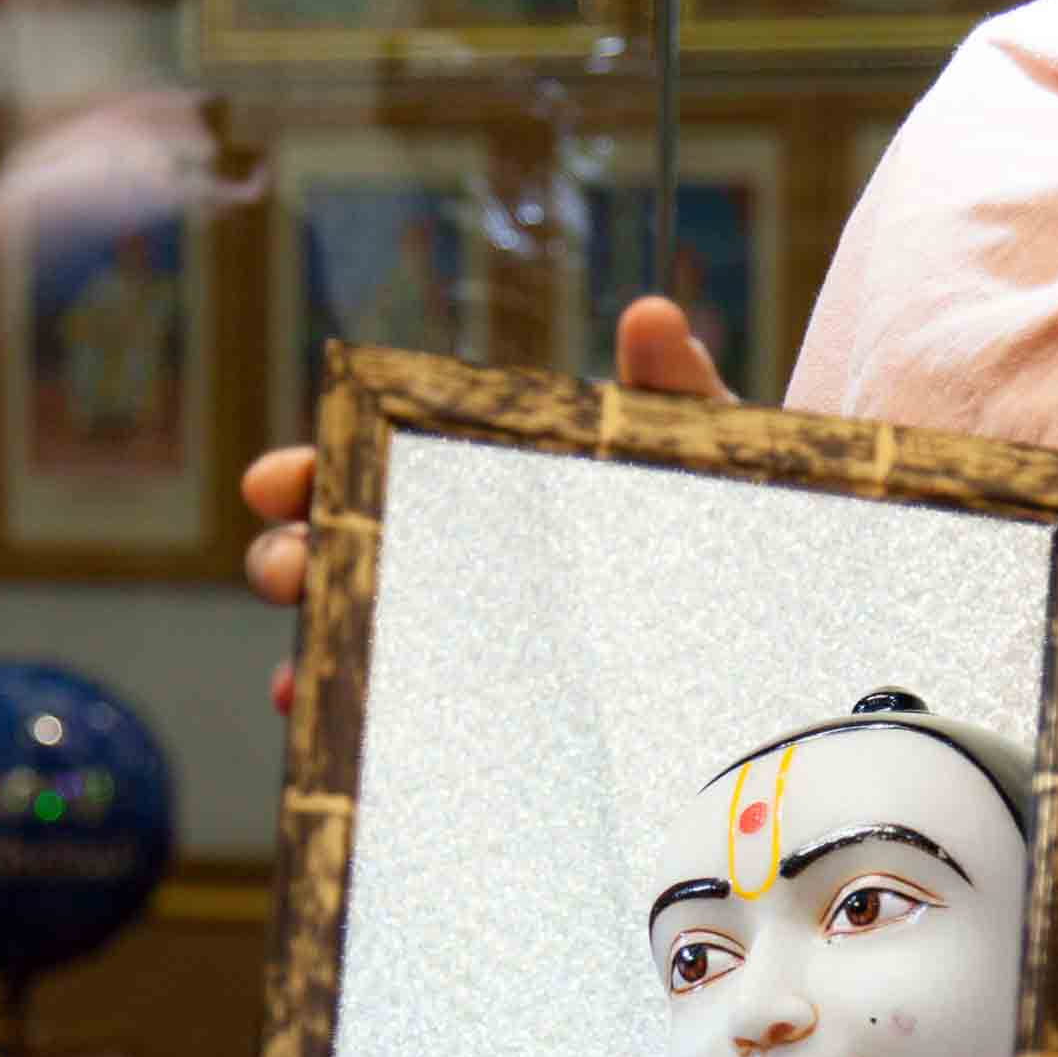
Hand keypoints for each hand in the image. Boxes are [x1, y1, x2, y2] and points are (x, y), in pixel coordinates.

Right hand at [239, 296, 737, 711]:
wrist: (784, 624)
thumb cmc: (728, 524)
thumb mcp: (702, 461)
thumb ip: (675, 394)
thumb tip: (654, 318)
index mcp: (488, 492)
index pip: (376, 473)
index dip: (311, 475)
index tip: (273, 483)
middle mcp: (466, 569)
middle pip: (351, 559)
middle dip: (296, 562)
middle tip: (288, 570)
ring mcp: (479, 647)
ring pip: (368, 646)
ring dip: (318, 657)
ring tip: (299, 677)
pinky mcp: (506, 722)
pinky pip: (418, 728)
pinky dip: (367, 731)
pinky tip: (345, 739)